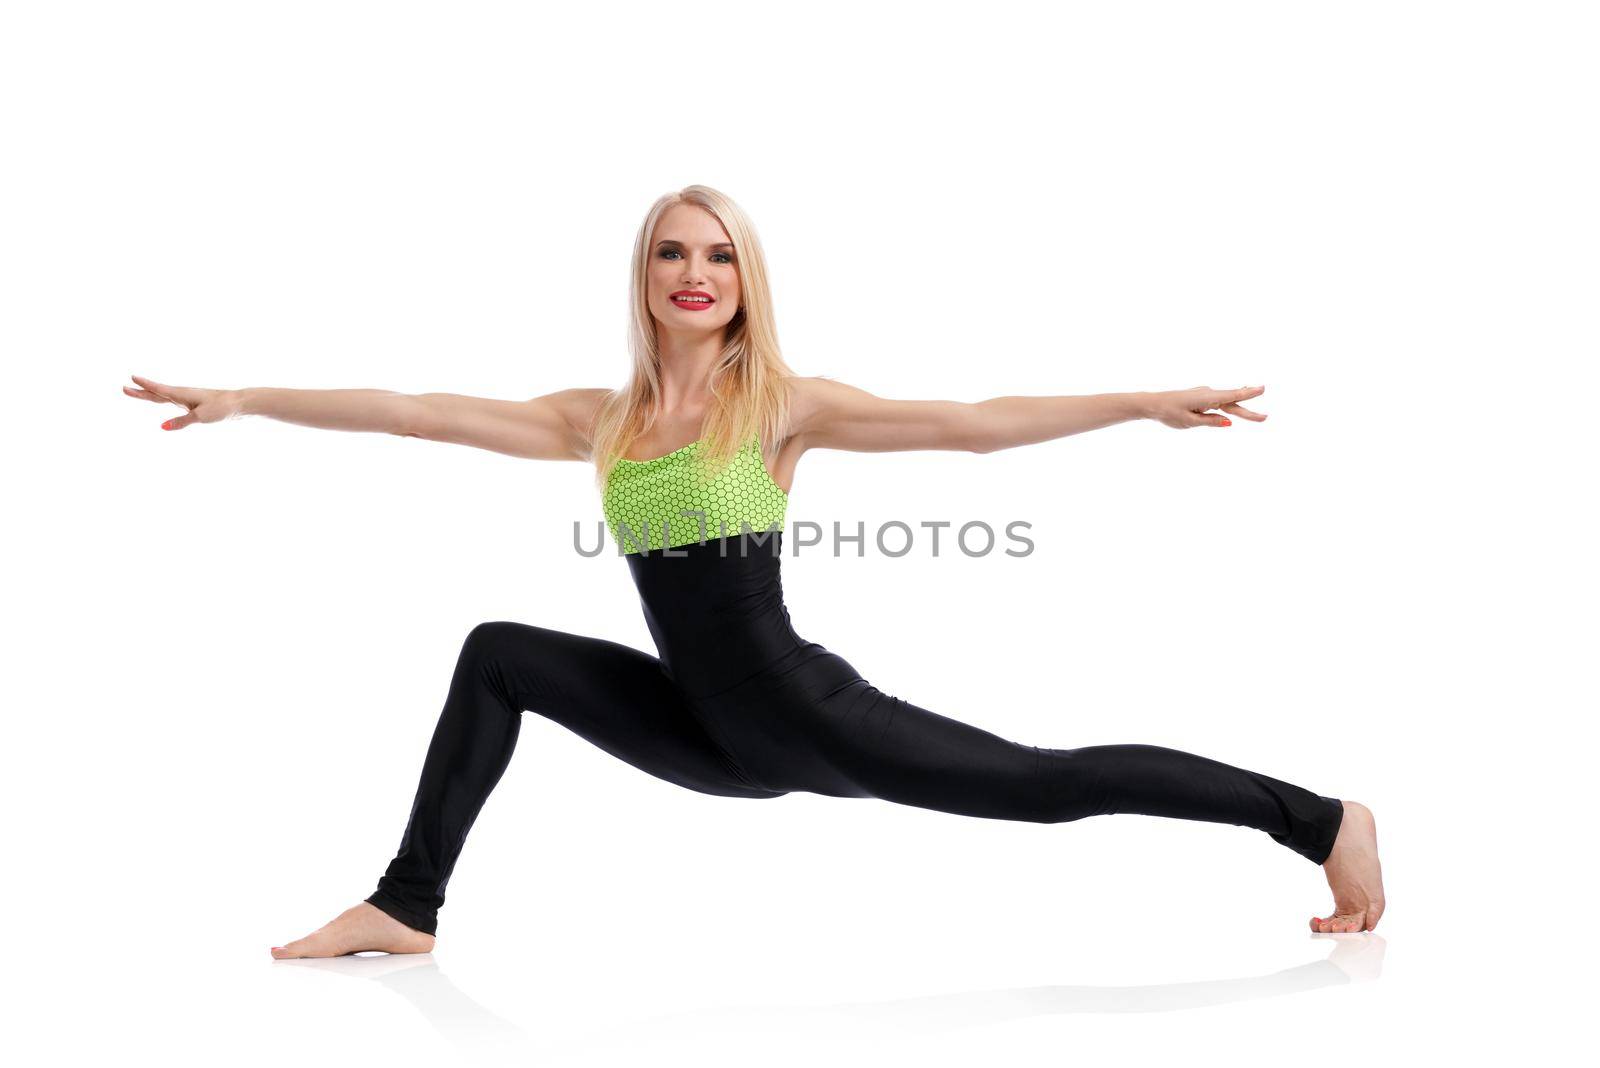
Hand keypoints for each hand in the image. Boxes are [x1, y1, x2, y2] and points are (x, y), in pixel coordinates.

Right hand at [123, 374, 241, 430]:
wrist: (239, 404)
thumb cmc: (221, 408)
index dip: (145, 386)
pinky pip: (173, 400)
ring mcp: (188, 399)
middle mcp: (183, 395)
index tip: (131, 378)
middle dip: (141, 392)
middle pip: (157, 393)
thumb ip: (181, 421)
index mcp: (182, 395)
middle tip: (124, 388)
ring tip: (137, 392)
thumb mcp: (200, 417)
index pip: (159, 390)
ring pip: (164, 396)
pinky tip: (162, 399)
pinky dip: (163, 398)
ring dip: (149, 394)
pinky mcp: (194, 404)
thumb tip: (162, 427)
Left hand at [1145, 385, 1266, 428]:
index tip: (1263, 388)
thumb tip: (1230, 422)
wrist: (1152, 404)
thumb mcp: (1189, 422)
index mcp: (1206, 398)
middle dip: (1248, 412)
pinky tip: (1238, 400)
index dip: (1248, 393)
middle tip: (1265, 418)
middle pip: (1232, 403)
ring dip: (1241, 408)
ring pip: (1226, 403)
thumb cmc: (1169, 413)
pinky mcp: (1201, 397)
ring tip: (1257, 415)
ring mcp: (1205, 394)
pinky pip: (1219, 401)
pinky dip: (1230, 403)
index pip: (1231, 396)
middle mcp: (1208, 393)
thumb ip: (1211, 422)